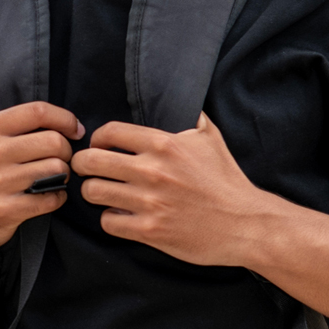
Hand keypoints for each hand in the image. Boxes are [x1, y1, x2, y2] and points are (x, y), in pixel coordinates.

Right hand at [0, 100, 81, 253]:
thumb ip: (6, 121)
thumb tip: (47, 112)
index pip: (37, 111)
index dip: (64, 118)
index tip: (74, 130)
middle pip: (54, 142)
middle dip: (66, 151)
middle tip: (61, 159)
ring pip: (57, 170)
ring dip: (63, 175)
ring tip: (53, 178)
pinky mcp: (6, 210)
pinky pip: (51, 198)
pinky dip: (57, 197)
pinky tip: (49, 196)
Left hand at [71, 113, 275, 267]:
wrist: (246, 224)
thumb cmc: (227, 180)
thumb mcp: (211, 138)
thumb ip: (189, 116)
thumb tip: (176, 97)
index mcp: (164, 144)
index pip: (109, 132)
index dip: (97, 139)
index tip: (99, 146)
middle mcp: (153, 171)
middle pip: (89, 161)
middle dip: (83, 164)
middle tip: (88, 170)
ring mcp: (150, 202)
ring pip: (93, 192)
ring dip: (94, 192)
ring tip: (104, 192)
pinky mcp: (150, 230)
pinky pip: (108, 221)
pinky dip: (111, 219)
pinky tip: (121, 215)